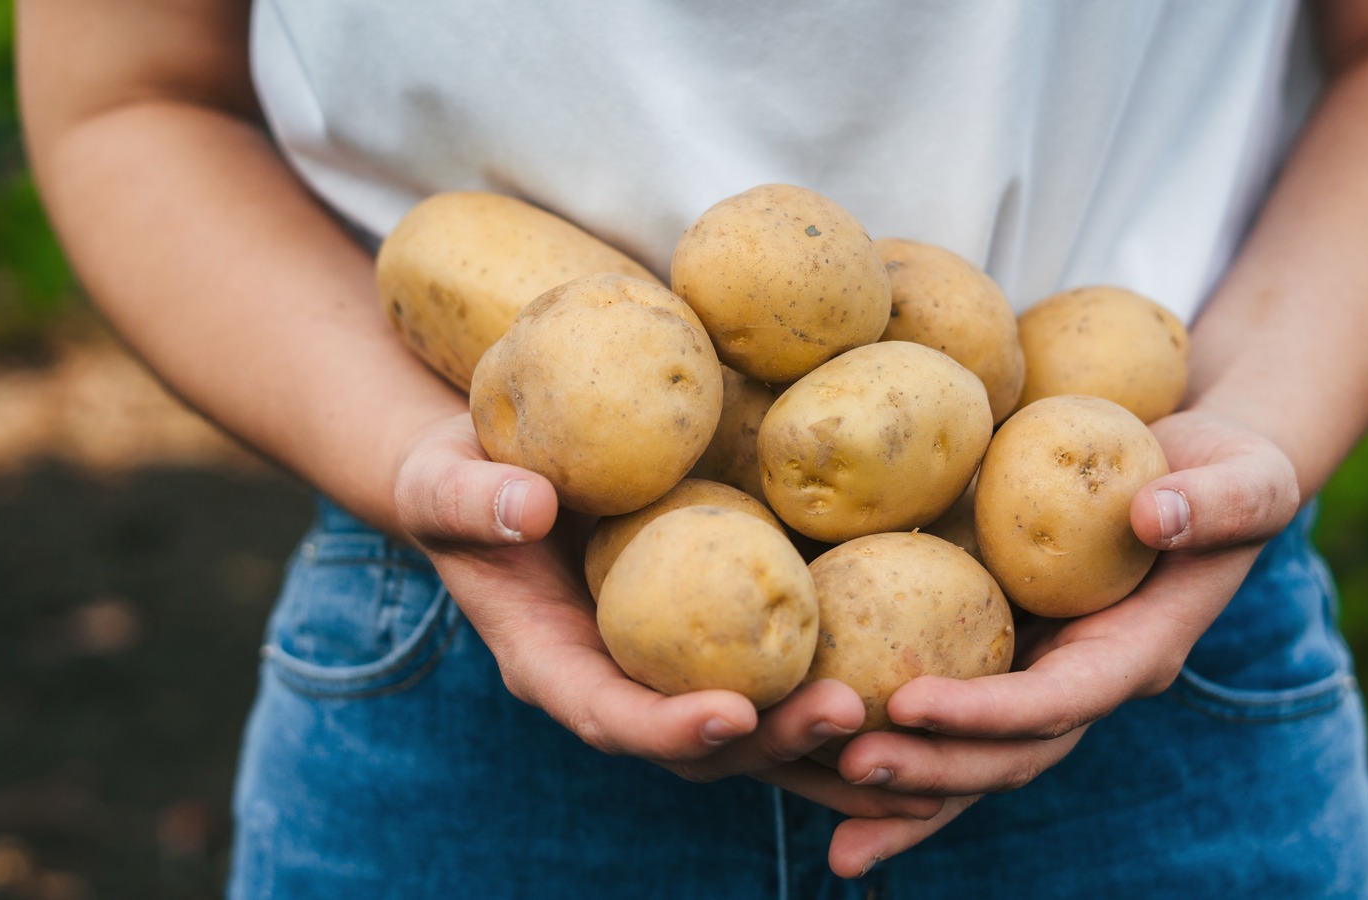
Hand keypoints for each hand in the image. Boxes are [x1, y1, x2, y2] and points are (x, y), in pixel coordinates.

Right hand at [392, 412, 941, 819]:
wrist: (495, 472)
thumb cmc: (460, 475)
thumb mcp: (445, 479)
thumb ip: (473, 500)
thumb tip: (526, 504)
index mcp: (550, 663)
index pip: (607, 715)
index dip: (667, 728)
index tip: (732, 714)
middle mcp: (618, 683)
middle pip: (702, 742)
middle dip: (776, 740)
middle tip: (854, 712)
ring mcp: (670, 670)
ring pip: (757, 730)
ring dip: (830, 742)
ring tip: (921, 729)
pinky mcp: (712, 639)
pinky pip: (780, 676)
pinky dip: (845, 697)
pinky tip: (923, 686)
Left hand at [819, 407, 1300, 877]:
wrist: (1195, 473)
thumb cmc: (1225, 471)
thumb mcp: (1248, 476)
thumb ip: (1218, 501)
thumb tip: (1155, 518)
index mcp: (1134, 654)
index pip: (1058, 701)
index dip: (988, 712)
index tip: (909, 701)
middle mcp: (1080, 681)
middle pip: (1004, 751)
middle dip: (931, 767)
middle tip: (846, 765)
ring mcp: (1036, 674)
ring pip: (967, 751)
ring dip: (901, 779)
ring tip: (820, 793)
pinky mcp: (997, 651)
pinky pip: (942, 705)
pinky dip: (891, 737)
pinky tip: (817, 753)